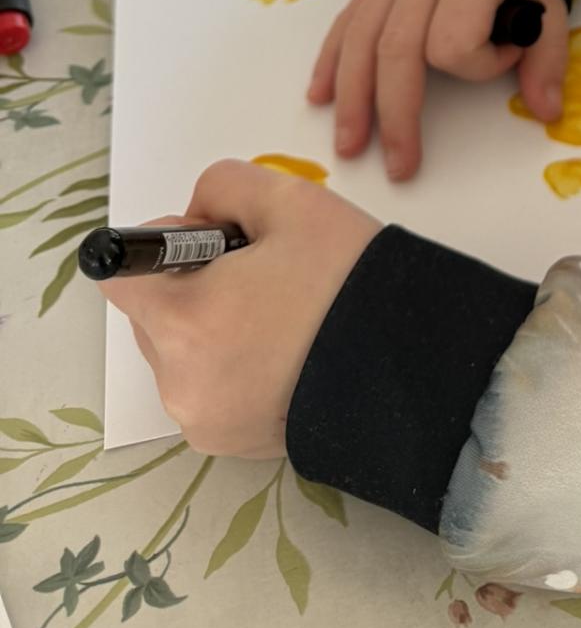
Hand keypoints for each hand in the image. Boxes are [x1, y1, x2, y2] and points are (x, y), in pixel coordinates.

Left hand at [99, 160, 379, 459]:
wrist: (413, 365)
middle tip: (264, 272)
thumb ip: (224, 186)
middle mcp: (179, 380)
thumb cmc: (351, 283)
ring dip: (212, 323)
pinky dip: (232, 363)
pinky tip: (287, 349)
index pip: (121, 273)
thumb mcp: (293, 200)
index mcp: (185, 319)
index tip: (213, 240)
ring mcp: (202, 418)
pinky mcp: (227, 442)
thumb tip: (197, 215)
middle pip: (152, 311)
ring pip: (180, 349)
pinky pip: (208, 386)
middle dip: (194, 283)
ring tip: (284, 313)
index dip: (162, 245)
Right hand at [307, 0, 567, 182]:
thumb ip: (549, 54)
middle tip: (400, 165)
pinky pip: (345, 24)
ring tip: (350, 146)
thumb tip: (546, 110)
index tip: (508, 55)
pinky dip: (331, 62)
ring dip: (352, 98)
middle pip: (396, 50)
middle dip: (395, 115)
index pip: (456, 39)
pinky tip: (321, 97)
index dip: (481, 65)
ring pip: (360, 40)